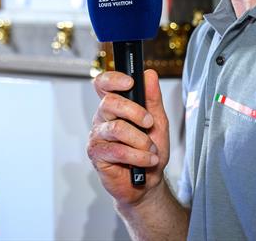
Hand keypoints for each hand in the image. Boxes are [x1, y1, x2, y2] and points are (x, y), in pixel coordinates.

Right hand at [87, 69, 170, 206]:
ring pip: (117, 128)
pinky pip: (117, 150)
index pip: (104, 84)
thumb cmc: (150, 151)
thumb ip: (153, 99)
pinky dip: (138, 156)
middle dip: (135, 112)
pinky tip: (147, 161)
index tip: (130, 82)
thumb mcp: (158, 122)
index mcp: (115, 106)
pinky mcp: (97, 154)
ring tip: (151, 150)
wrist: (148, 181)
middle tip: (149, 123)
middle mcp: (103, 118)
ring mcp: (98, 136)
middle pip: (109, 102)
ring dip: (141, 140)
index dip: (113, 79)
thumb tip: (149, 75)